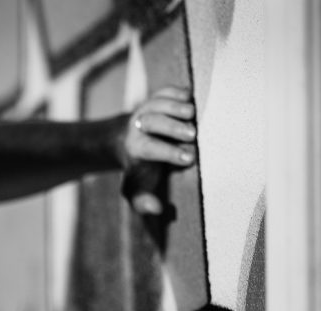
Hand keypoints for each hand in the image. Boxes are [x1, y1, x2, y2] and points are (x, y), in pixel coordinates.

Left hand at [118, 86, 197, 215]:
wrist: (127, 140)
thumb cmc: (140, 168)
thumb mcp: (136, 188)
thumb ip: (142, 201)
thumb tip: (156, 209)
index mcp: (134, 148)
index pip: (149, 148)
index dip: (168, 152)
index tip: (189, 158)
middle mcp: (138, 125)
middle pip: (152, 122)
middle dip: (171, 128)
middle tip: (192, 134)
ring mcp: (147, 108)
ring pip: (158, 103)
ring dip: (175, 107)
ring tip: (193, 113)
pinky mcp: (157, 97)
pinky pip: (166, 90)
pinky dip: (178, 92)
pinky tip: (191, 97)